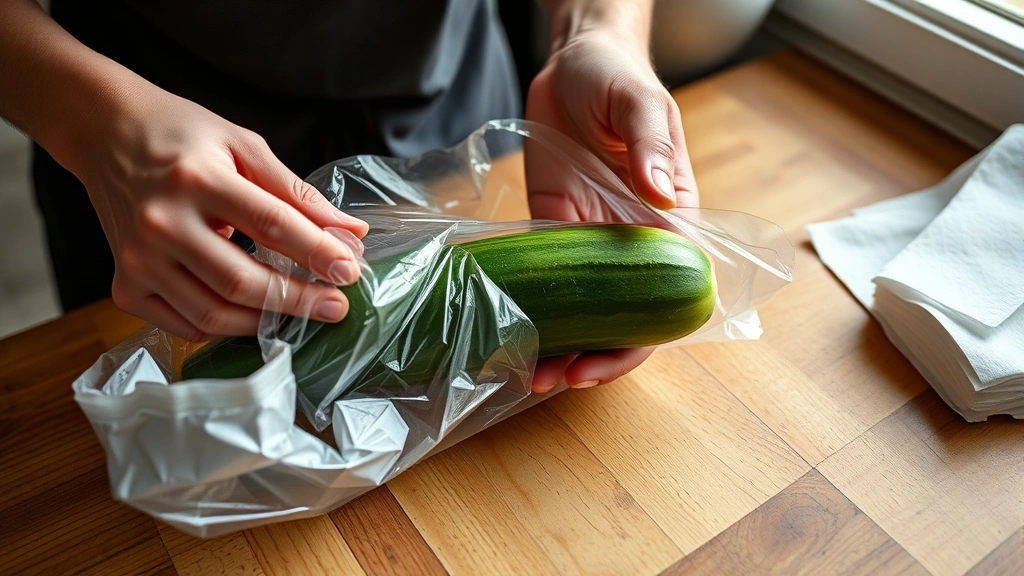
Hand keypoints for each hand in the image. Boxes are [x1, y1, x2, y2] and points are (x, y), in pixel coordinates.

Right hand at [74, 84, 367, 340]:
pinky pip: (185, 324)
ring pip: (213, 313)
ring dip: (267, 322)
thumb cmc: (182, 137)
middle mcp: (161, 222)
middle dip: (298, 300)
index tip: (350, 271)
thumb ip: (297, 192)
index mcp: (196, 178)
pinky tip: (253, 315)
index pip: (271, 225)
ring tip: (302, 313)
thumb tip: (351, 232)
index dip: (317, 253)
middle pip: (241, 280)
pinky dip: (225, 327)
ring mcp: (138, 259)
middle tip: (337, 306)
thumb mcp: (244, 145)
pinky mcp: (125, 285)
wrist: (106, 132)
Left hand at [525, 25, 696, 393]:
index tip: (607, 357)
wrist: (571, 62)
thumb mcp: (640, 104)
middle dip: (598, 356)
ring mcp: (592, 239)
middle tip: (556, 377)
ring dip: (564, 345)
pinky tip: (514, 333)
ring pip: (587, 309)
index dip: (644, 337)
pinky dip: (538, 311)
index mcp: (670, 222)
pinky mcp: (554, 229)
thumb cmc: (618, 77)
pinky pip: (550, 279)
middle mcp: (632, 241)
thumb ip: (652, 147)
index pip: (669, 298)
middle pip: (627, 317)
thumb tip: (665, 196)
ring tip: (531, 371)